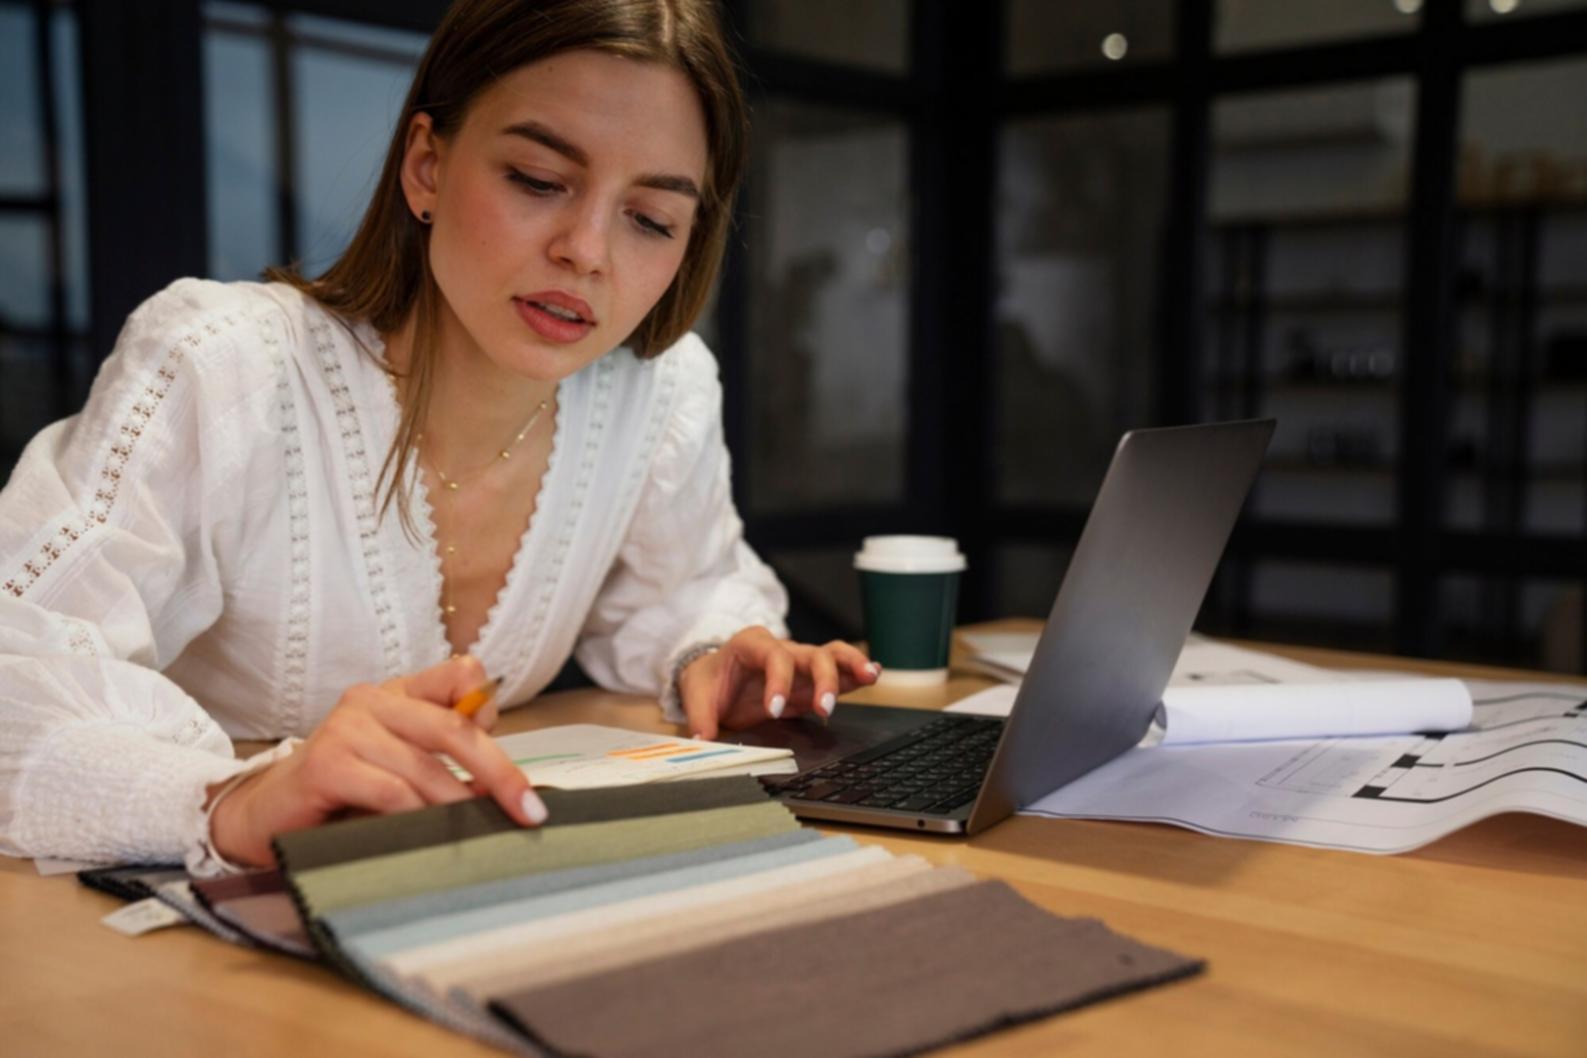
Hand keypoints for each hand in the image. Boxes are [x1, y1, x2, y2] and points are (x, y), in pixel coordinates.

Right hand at [207, 655, 544, 867]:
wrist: (267, 816)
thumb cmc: (343, 793)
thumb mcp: (401, 768)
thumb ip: (444, 760)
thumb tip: (503, 786)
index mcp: (399, 692)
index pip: (462, 675)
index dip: (489, 710)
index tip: (505, 751)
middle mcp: (373, 701)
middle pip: (454, 726)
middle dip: (498, 772)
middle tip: (527, 809)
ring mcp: (347, 729)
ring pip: (425, 767)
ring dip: (458, 806)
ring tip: (480, 833)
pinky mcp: (326, 764)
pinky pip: (389, 791)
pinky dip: (416, 816)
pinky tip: (428, 836)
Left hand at [677, 626, 879, 739]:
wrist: (713, 673)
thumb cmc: (710, 680)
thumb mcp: (697, 695)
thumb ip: (701, 717)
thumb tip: (703, 739)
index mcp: (751, 644)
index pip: (773, 656)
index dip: (778, 681)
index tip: (774, 709)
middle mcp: (781, 648)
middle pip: (812, 654)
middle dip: (823, 679)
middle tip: (824, 709)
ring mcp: (799, 663)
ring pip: (833, 654)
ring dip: (852, 666)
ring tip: (871, 677)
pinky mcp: (810, 679)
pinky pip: (838, 670)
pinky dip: (855, 673)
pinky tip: (873, 676)